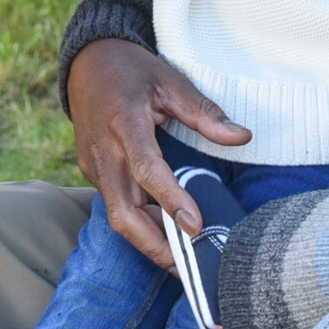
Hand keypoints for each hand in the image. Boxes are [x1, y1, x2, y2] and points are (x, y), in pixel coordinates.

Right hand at [67, 39, 250, 268]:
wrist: (87, 62)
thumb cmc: (132, 70)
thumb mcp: (171, 81)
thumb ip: (204, 112)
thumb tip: (242, 136)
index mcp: (124, 122)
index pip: (147, 169)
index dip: (171, 200)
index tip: (196, 226)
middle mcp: (104, 149)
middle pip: (123, 211)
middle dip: (154, 244)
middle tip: (189, 266)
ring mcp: (93, 163)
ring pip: (117, 215)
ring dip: (147, 239)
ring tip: (181, 258)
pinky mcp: (90, 171)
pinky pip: (114, 204)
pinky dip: (138, 223)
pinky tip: (163, 231)